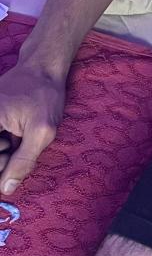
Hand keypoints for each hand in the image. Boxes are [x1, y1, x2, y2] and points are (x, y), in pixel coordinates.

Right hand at [0, 60, 65, 196]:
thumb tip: (6, 188)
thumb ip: (23, 161)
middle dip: (1, 160)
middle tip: (12, 145)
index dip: (1, 167)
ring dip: (2, 154)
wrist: (43, 66)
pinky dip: (3, 146)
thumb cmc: (44, 95)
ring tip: (13, 138)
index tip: (8, 157)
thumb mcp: (42, 130)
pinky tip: (11, 136)